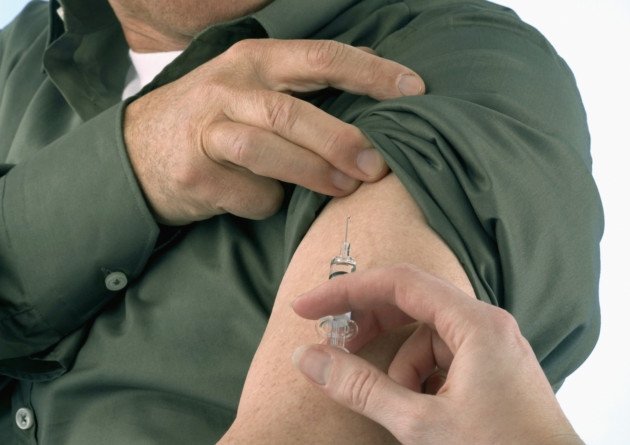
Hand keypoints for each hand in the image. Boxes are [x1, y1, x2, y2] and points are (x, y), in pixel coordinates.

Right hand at [123, 39, 424, 224]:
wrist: (137, 149)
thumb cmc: (211, 117)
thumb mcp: (252, 84)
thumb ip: (302, 83)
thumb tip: (370, 82)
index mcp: (253, 59)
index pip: (321, 58)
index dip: (370, 73)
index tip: (413, 90)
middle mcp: (227, 87)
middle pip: (293, 111)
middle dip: (342, 139)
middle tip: (378, 165)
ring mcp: (205, 130)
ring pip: (266, 149)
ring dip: (312, 172)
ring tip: (344, 187)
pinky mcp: (193, 173)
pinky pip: (247, 194)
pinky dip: (268, 202)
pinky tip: (269, 200)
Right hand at [292, 265, 582, 444]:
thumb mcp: (421, 424)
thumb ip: (361, 388)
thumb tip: (307, 358)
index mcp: (476, 324)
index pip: (398, 283)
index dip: (346, 291)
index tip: (306, 308)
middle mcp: (487, 324)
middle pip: (412, 303)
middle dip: (370, 323)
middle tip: (335, 344)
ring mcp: (491, 346)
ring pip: (426, 337)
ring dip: (401, 366)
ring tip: (400, 406)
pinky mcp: (491, 369)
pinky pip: (443, 359)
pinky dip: (422, 379)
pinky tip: (425, 411)